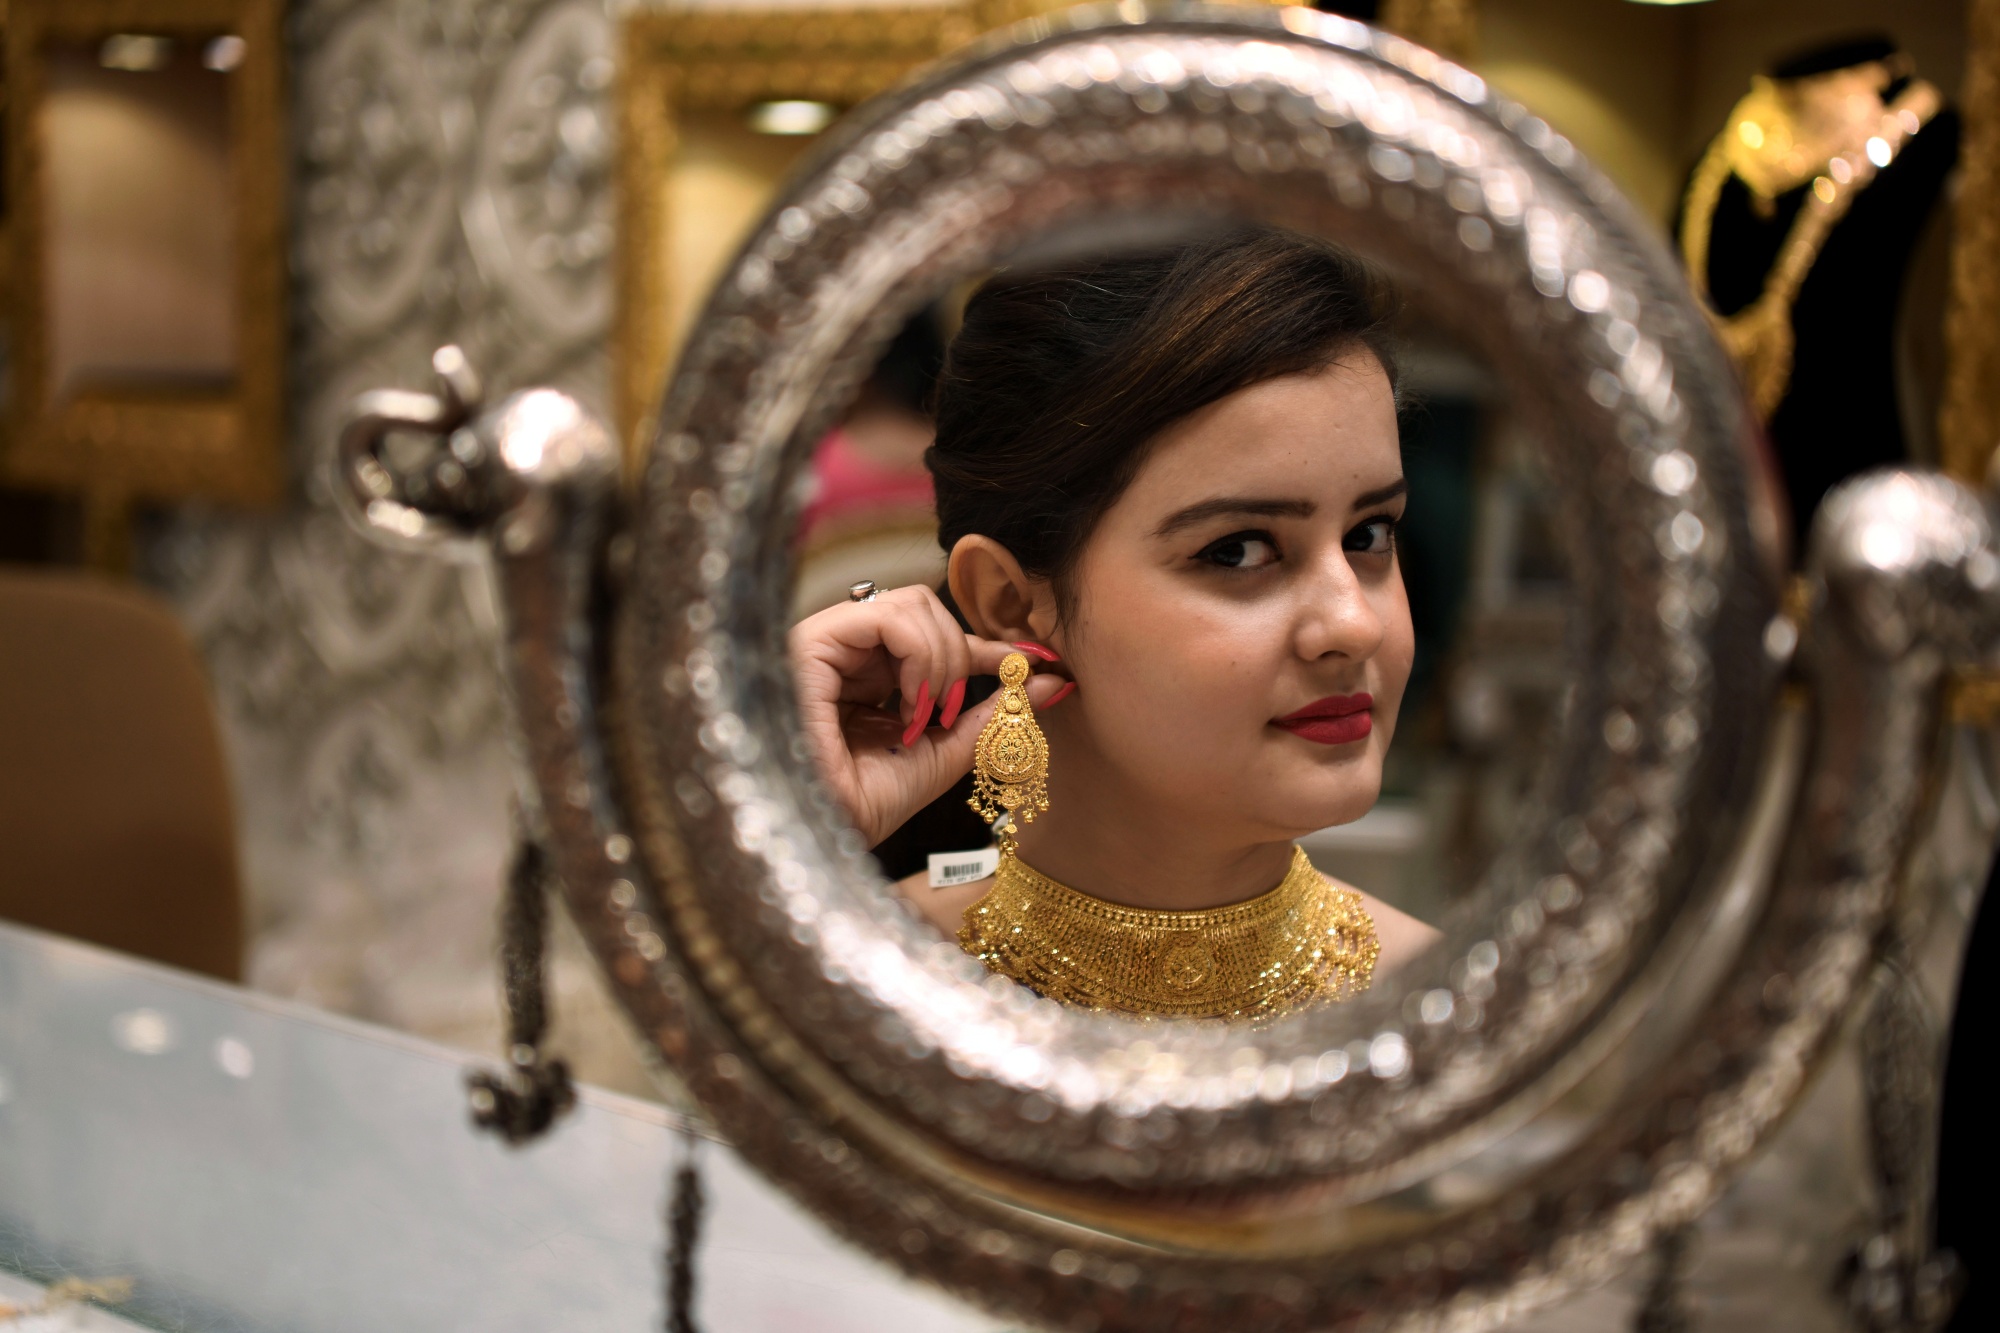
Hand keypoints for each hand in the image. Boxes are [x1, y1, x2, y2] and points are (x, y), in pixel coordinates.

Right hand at [789, 585, 1070, 847]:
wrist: (822, 835)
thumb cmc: (866, 805)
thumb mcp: (942, 754)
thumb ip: (990, 716)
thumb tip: (1050, 681)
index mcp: (867, 674)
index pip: (934, 635)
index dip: (986, 644)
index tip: (1035, 662)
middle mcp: (844, 651)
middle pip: (925, 605)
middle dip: (959, 654)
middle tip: (951, 710)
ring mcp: (825, 641)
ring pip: (911, 603)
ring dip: (939, 660)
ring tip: (924, 713)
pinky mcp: (811, 641)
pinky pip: (887, 617)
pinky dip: (917, 657)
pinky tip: (910, 702)